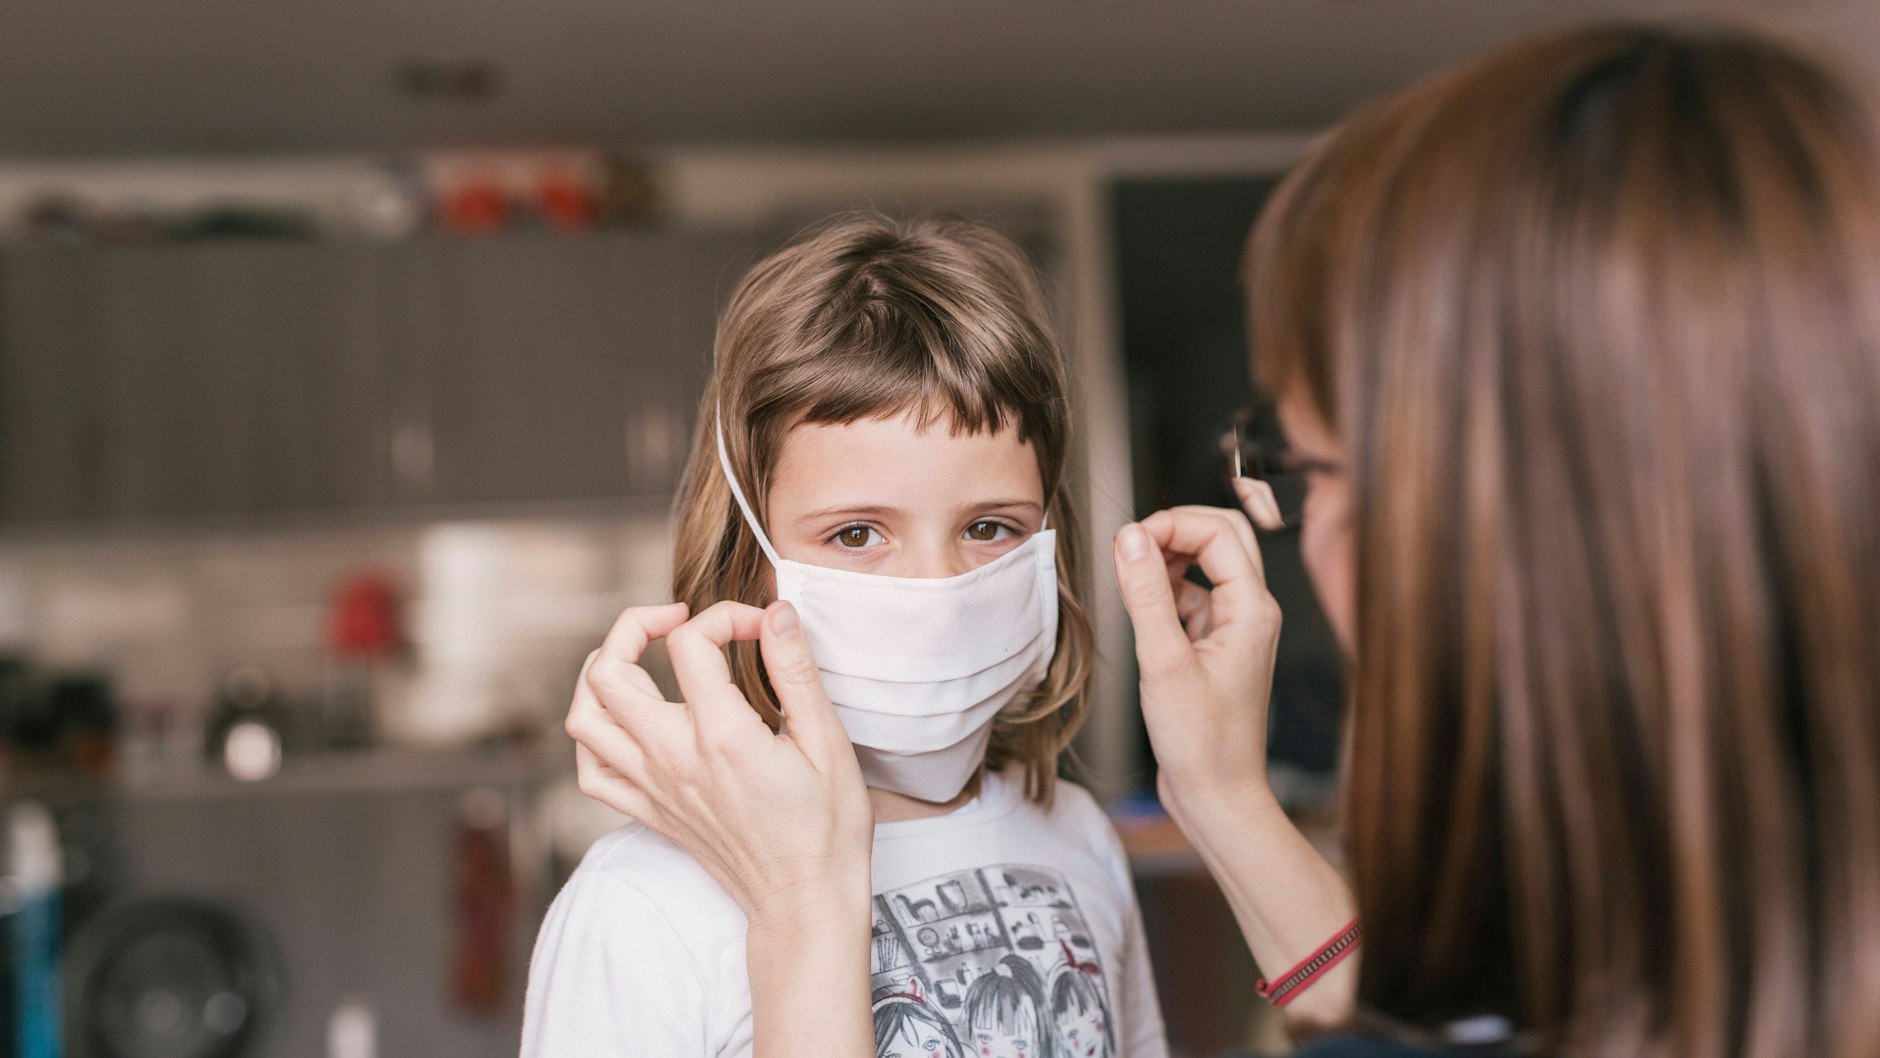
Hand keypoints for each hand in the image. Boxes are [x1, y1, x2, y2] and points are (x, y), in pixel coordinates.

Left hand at [564, 599, 873, 921]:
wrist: (804, 900)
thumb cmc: (825, 827)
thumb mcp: (828, 741)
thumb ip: (796, 671)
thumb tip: (775, 613)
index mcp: (722, 737)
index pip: (691, 644)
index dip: (725, 617)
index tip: (759, 627)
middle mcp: (674, 759)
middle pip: (609, 672)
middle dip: (636, 626)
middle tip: (678, 620)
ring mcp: (654, 787)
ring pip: (585, 718)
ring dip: (600, 673)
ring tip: (638, 657)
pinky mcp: (649, 812)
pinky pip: (592, 770)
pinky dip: (595, 734)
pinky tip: (627, 718)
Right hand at [1111, 483, 1285, 815]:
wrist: (1218, 794)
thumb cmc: (1202, 742)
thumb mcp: (1163, 661)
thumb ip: (1147, 594)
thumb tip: (1130, 538)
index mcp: (1253, 609)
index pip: (1218, 532)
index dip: (1172, 524)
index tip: (1130, 540)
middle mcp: (1252, 612)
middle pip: (1222, 537)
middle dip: (1175, 531)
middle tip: (1134, 546)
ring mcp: (1236, 628)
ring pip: (1206, 566)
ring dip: (1169, 563)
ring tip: (1133, 585)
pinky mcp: (1216, 646)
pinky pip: (1193, 599)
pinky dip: (1166, 595)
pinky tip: (1144, 619)